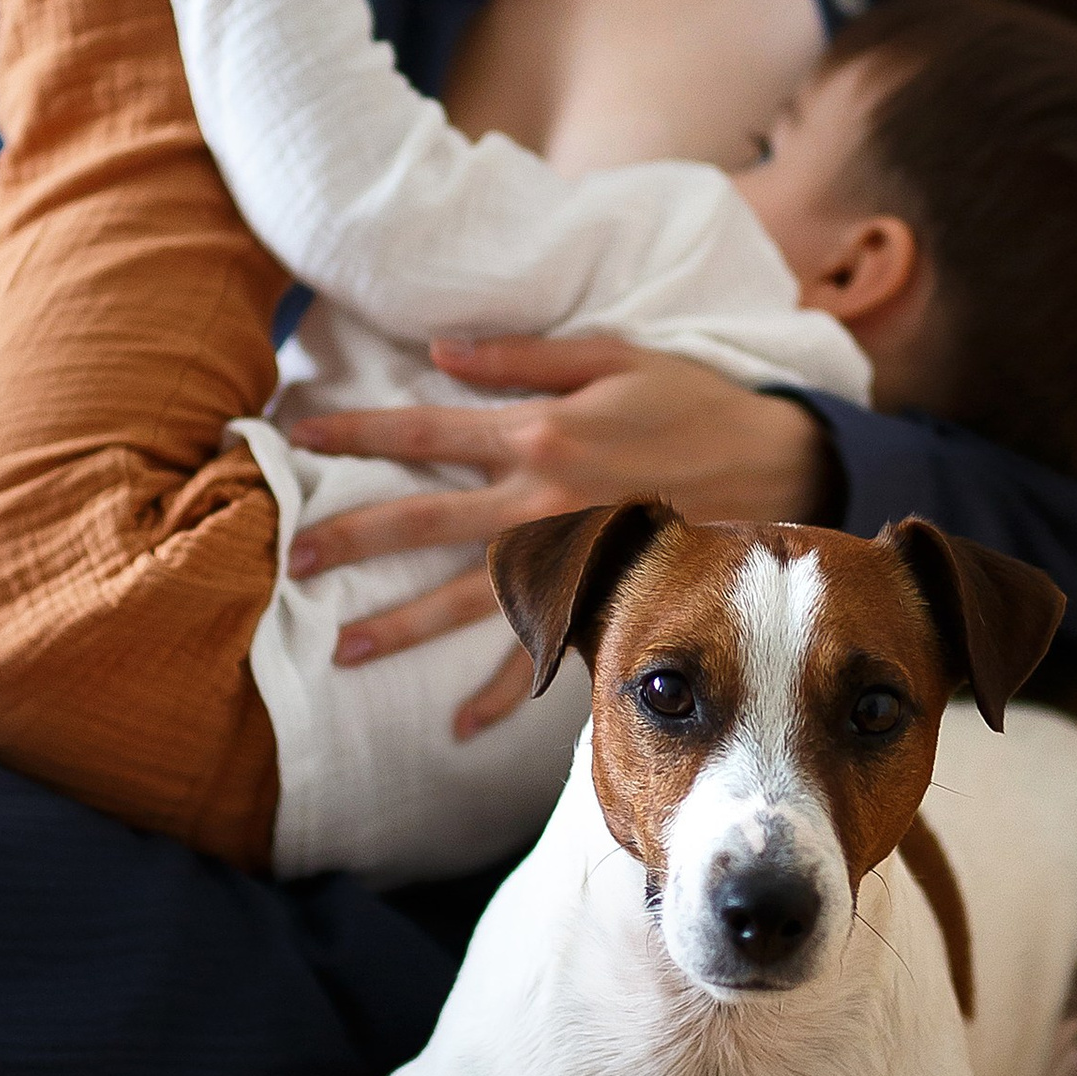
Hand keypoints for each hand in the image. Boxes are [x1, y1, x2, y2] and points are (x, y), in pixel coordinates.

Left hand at [281, 337, 830, 737]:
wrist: (781, 463)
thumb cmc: (693, 400)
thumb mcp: (613, 358)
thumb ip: (521, 359)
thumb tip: (440, 351)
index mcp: (539, 432)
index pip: (426, 430)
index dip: (358, 430)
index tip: (297, 435)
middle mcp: (543, 500)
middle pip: (428, 521)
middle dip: (356, 538)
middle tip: (295, 559)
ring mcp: (571, 560)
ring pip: (468, 600)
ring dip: (403, 626)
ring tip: (343, 650)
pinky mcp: (605, 599)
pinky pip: (544, 657)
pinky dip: (501, 696)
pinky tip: (457, 725)